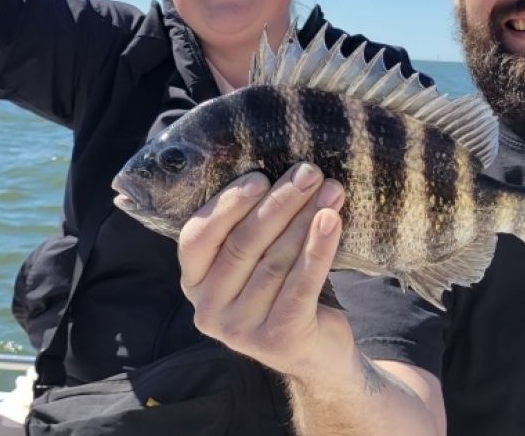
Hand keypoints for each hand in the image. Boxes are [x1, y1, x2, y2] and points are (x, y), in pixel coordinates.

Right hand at [178, 163, 358, 384]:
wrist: (315, 352)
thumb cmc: (280, 288)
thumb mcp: (251, 261)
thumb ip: (248, 226)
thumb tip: (280, 172)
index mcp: (193, 282)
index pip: (197, 237)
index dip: (227, 204)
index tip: (260, 176)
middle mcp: (208, 309)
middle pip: (243, 244)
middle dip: (279, 203)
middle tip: (308, 173)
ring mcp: (241, 330)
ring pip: (275, 260)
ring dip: (304, 218)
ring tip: (330, 190)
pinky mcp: (279, 340)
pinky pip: (301, 284)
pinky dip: (318, 248)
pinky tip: (332, 220)